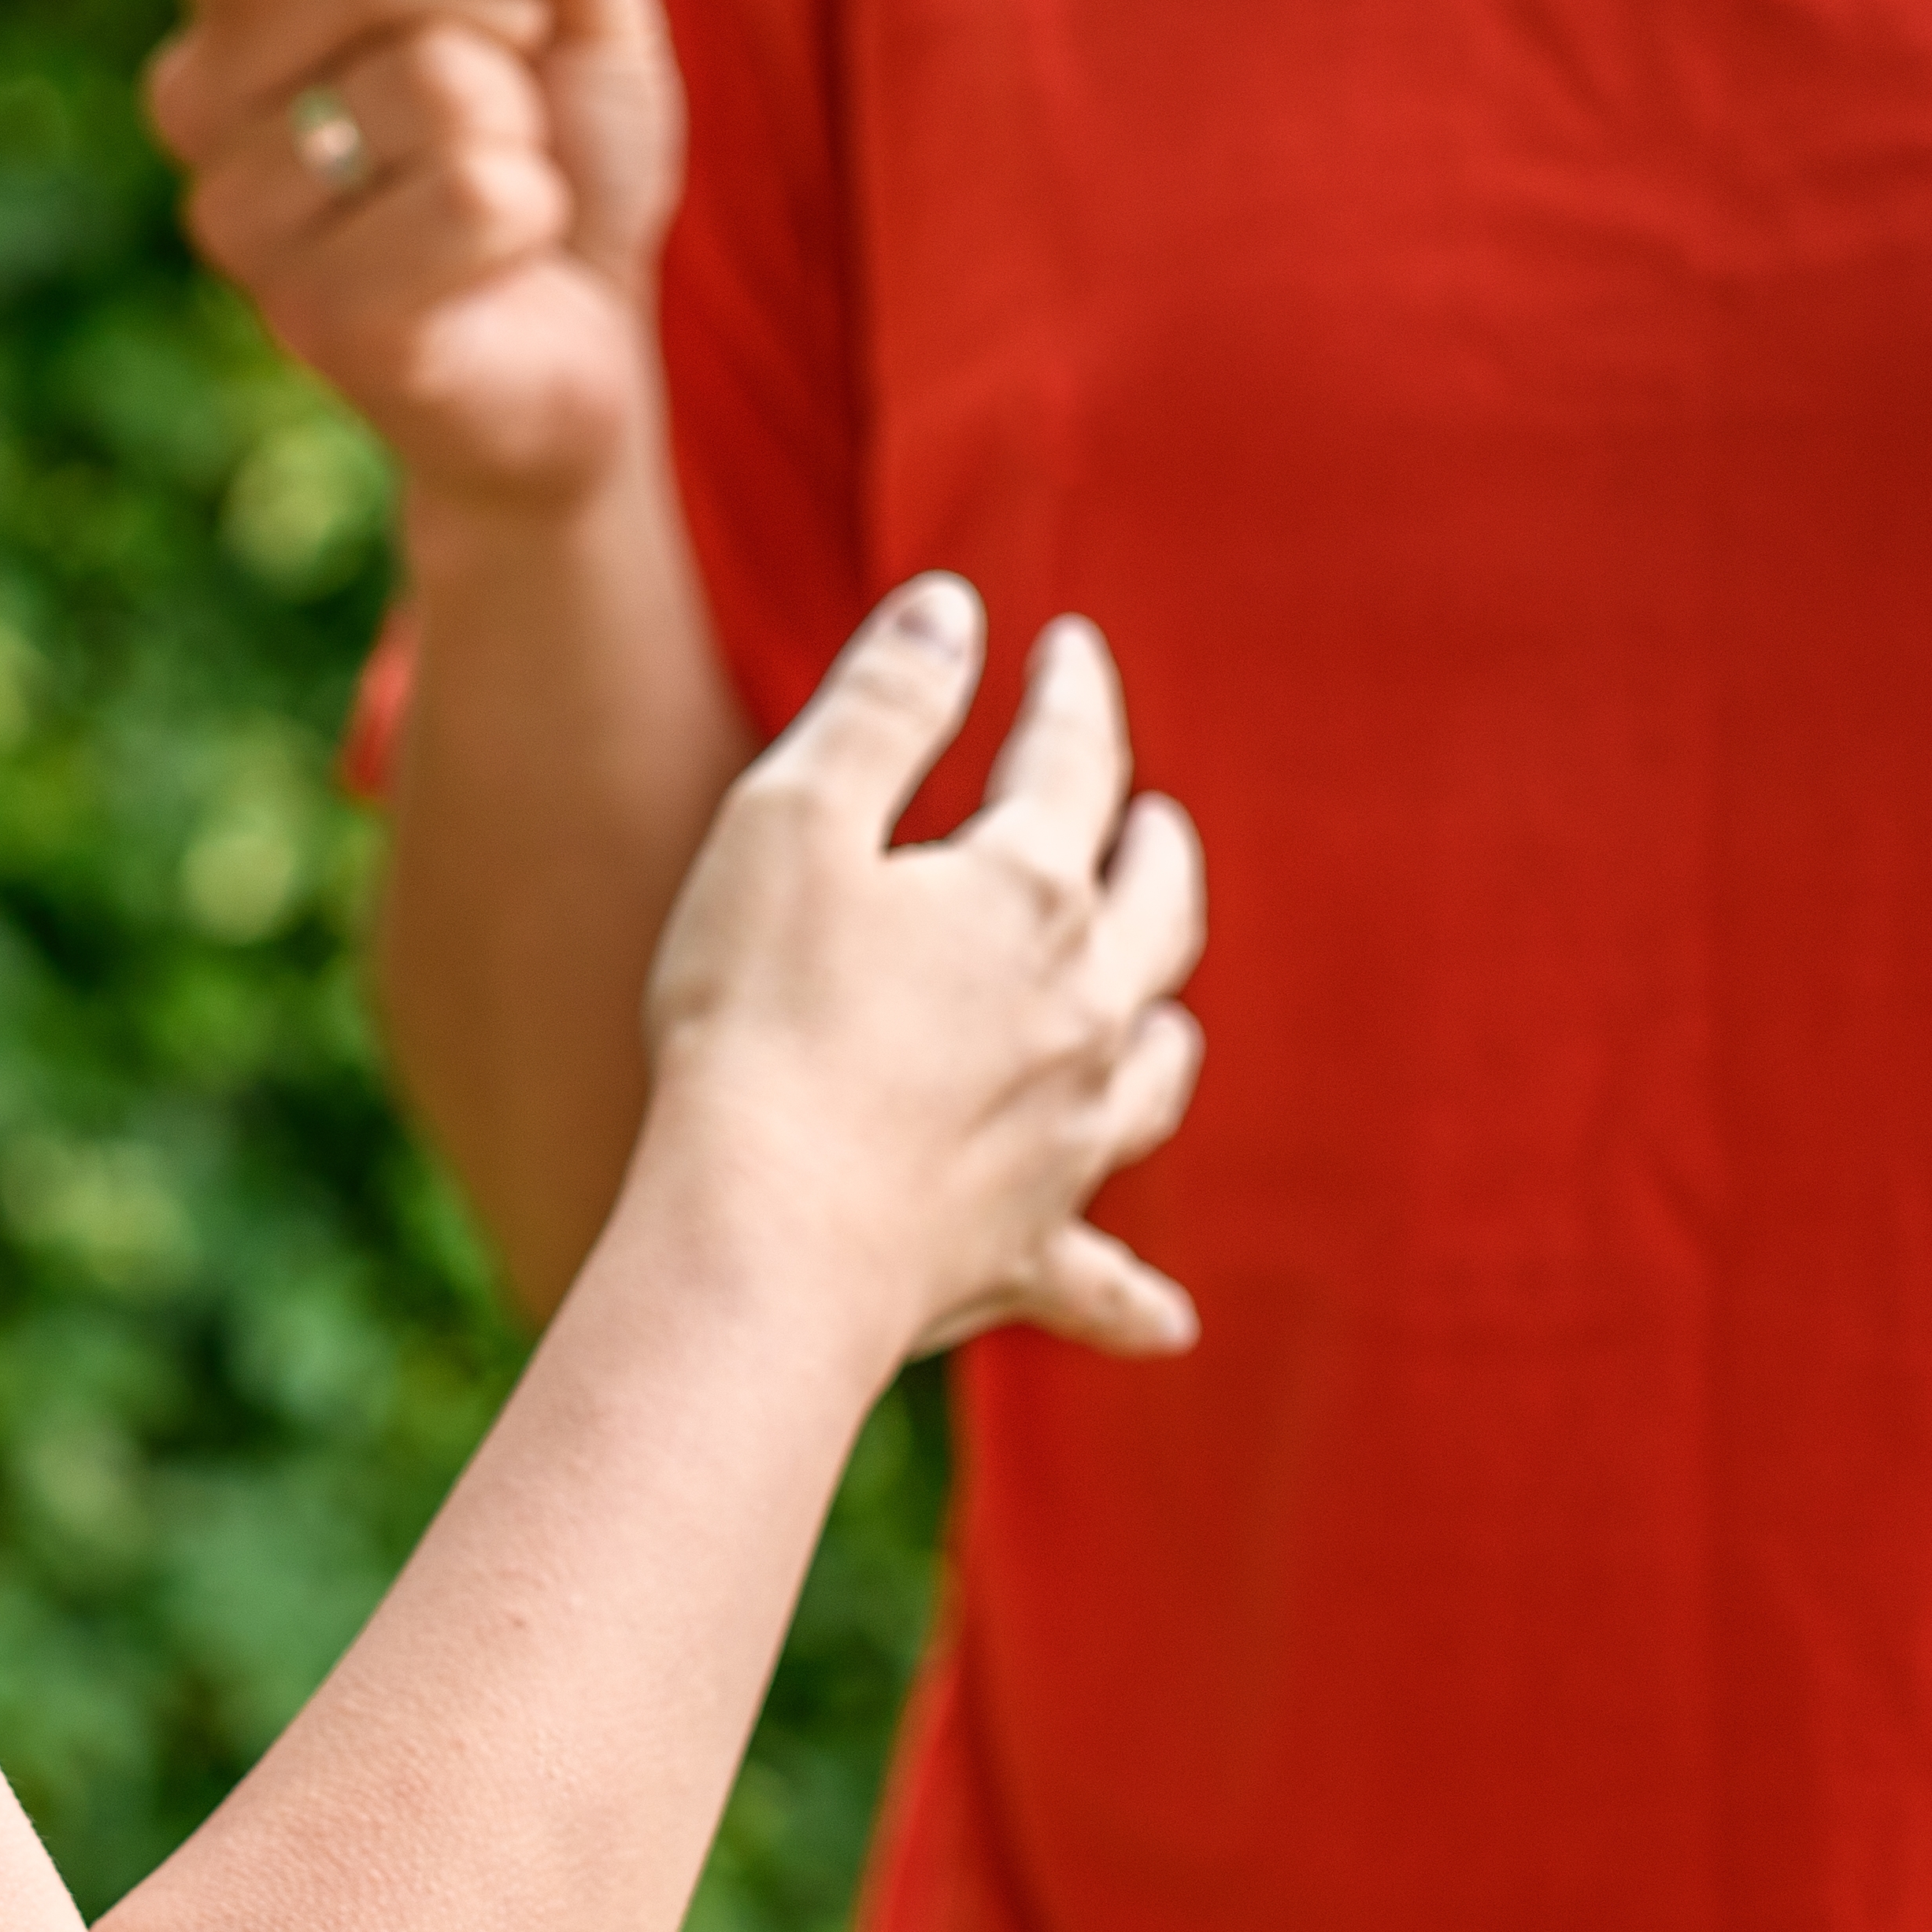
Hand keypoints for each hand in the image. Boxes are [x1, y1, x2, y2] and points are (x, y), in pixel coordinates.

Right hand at [0, 0, 682, 510]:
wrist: (575, 355)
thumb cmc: (560, 167)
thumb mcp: (586, 18)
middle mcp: (211, 87)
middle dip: (490, 6)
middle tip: (517, 84)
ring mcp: (237, 208)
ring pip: (422, 93)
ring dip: (518, 138)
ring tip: (497, 197)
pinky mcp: (302, 313)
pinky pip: (464, 206)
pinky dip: (528, 226)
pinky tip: (493, 270)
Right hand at [644, 576, 1206, 1358]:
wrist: (763, 1236)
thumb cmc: (760, 1017)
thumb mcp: (793, 819)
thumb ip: (881, 704)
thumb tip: (957, 610)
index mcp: (1027, 894)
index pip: (1071, 763)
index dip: (1070, 695)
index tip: (1065, 651)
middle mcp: (1086, 1011)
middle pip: (1156, 908)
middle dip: (1154, 846)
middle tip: (1149, 816)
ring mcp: (1071, 1139)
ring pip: (1159, 1066)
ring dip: (1167, 1017)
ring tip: (1164, 999)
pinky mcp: (1027, 1250)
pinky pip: (1102, 1279)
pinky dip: (1136, 1295)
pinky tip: (1171, 1320)